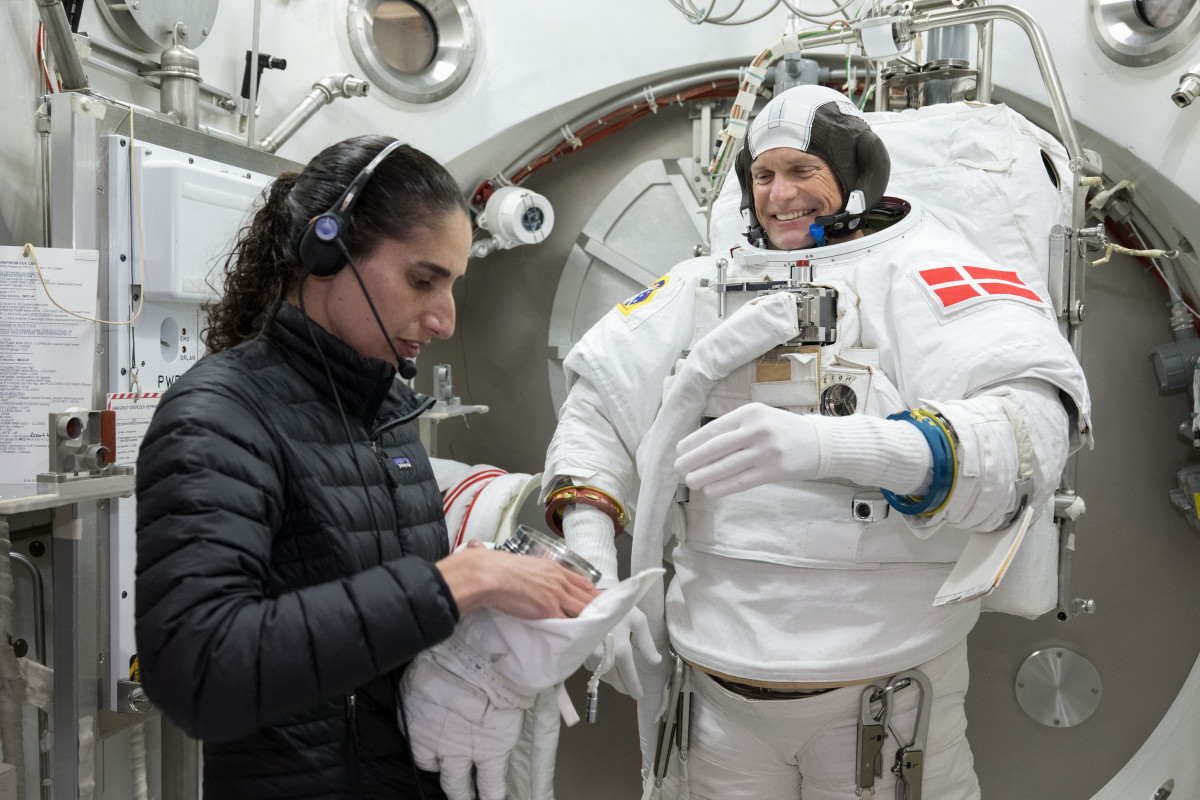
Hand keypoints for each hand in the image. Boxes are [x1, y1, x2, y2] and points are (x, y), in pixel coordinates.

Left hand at [402, 651, 528, 799]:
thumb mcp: (423, 671)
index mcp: (416, 721)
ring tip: (468, 799)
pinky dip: (492, 794)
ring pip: (457, 784)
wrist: (482, 661)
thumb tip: (426, 687)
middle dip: (443, 778)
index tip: (436, 753)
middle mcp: (434, 742)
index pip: (419, 748)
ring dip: (461, 793)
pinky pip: (491, 784)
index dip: (429, 752)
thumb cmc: (451, 655)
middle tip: (450, 786)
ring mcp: (463, 750)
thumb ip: (425, 688)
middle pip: (435, 769)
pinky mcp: (492, 752)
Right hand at [437, 540, 599, 618]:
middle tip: (600, 620)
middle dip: (596, 609)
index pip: (581, 581)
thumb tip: (489, 553)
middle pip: (587, 597)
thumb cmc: (492, 566)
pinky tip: (579, 638)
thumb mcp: (510, 559)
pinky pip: (568, 623)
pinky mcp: (548, 610)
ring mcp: (556, 595)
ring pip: (583, 610)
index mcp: (552, 567)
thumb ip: (512, 562)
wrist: (487, 574)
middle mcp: (558, 580)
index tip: (596, 600)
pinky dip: (575, 631)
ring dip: (589, 621)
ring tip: (592, 632)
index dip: (592, 593)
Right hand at [585, 603, 660, 698]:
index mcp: (622, 652)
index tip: (639, 696)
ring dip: (612, 680)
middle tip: (629, 690)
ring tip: (619, 679)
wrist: (585, 599)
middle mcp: (605, 659)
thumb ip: (647, 644)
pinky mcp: (581, 655)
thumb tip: (655, 662)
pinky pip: (593, 670)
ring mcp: (591, 658)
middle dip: (624, 687)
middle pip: (616, 682)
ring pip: (603, 678)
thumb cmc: (615, 607)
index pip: (630, 678)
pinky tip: (604, 667)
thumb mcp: (637, 620)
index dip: (635, 689)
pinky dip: (600, 671)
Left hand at [675, 403, 822, 497]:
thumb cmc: (783, 431)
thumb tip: (700, 447)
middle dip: (694, 459)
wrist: (821, 442)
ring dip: (704, 475)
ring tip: (689, 481)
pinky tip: (710, 491)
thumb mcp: (760, 419)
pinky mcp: (775, 470)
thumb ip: (735, 429)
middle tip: (677, 468)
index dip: (694, 441)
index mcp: (750, 413)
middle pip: (717, 447)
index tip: (679, 450)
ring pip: (727, 465)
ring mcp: (766, 451)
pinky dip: (723, 486)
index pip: (715, 428)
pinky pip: (743, 480)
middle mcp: (757, 429)